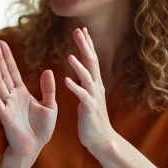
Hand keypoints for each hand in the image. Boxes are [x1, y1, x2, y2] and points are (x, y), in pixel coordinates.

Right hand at [0, 39, 57, 158]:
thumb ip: (48, 89)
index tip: (1, 42)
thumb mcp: (50, 105)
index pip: (12, 71)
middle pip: (3, 74)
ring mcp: (7, 105)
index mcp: (21, 92)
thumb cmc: (41, 129)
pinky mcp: (5, 116)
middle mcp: (11, 96)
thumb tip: (48, 71)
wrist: (35, 148)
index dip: (7, 57)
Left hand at [64, 27, 116, 149]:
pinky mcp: (89, 108)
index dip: (87, 44)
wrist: (100, 139)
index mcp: (94, 83)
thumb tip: (79, 69)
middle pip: (91, 62)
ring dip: (79, 66)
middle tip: (78, 30)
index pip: (91, 59)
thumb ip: (85, 82)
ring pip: (88, 77)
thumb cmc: (92, 118)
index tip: (81, 29)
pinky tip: (66, 80)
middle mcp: (96, 87)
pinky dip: (75, 87)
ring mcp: (94, 97)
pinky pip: (82, 96)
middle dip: (85, 46)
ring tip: (70, 55)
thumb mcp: (88, 96)